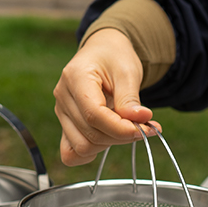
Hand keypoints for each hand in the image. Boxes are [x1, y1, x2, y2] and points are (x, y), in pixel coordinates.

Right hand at [53, 28, 160, 165]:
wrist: (102, 52)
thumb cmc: (114, 57)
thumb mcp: (128, 71)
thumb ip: (131, 99)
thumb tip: (140, 122)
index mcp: (75, 78)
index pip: (94, 115)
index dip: (121, 128)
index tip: (146, 129)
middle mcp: (63, 97)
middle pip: (90, 134)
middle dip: (121, 136)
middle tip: (144, 127)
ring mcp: (62, 113)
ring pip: (82, 146)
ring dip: (109, 144)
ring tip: (125, 128)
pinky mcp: (65, 125)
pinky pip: (70, 153)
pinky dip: (90, 154)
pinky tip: (107, 141)